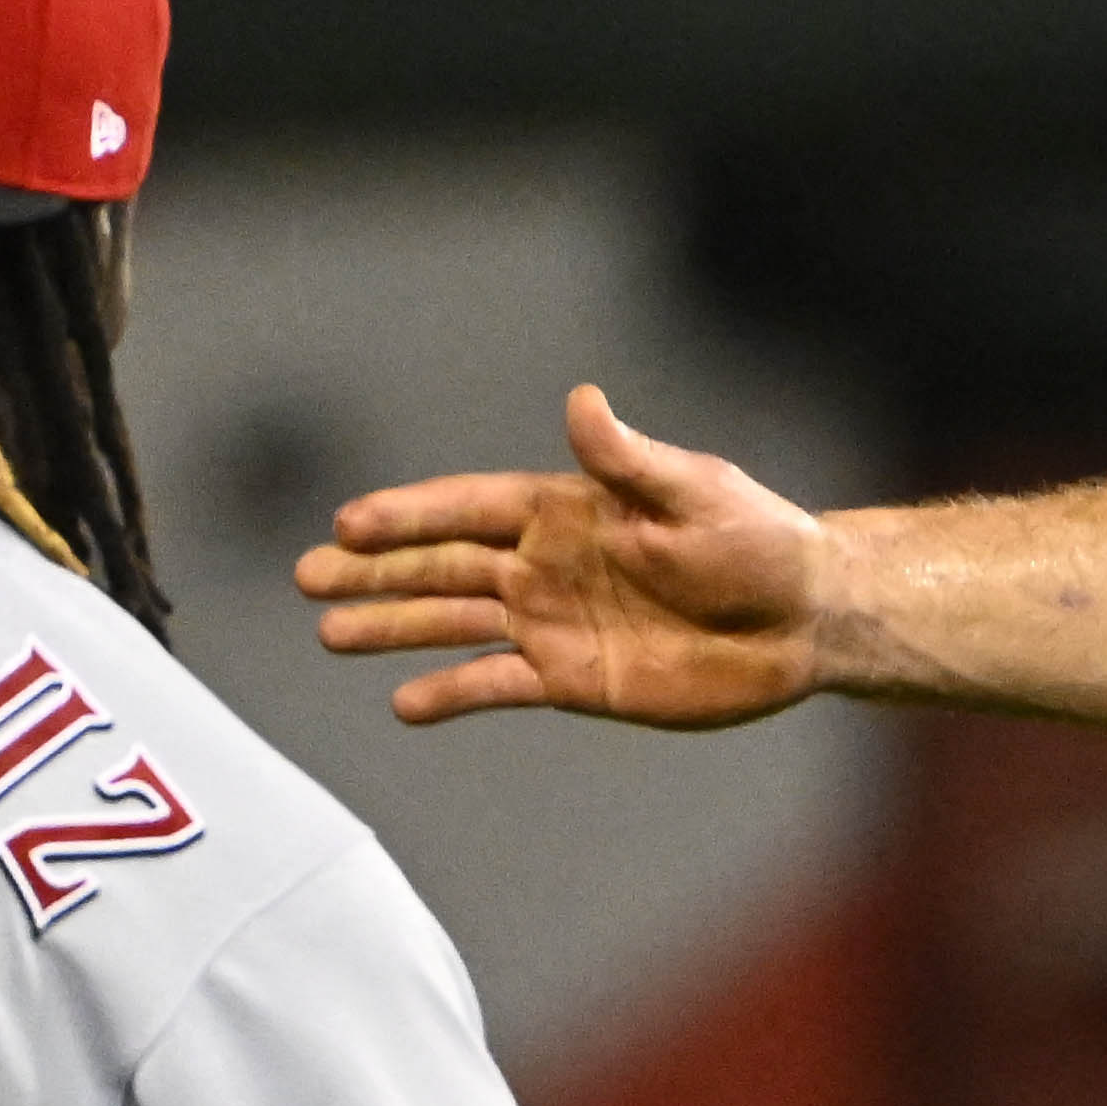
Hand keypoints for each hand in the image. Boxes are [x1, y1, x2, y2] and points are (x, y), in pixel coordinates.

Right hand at [298, 386, 834, 730]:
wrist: (801, 619)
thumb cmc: (755, 542)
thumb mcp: (692, 492)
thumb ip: (626, 459)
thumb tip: (581, 403)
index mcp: (565, 510)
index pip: (467, 510)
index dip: (408, 516)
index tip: (348, 523)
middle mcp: (546, 565)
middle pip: (442, 566)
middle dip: (375, 570)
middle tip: (305, 576)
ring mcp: (554, 623)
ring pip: (454, 624)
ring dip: (393, 627)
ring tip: (330, 632)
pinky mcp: (575, 680)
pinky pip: (498, 685)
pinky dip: (453, 693)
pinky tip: (406, 702)